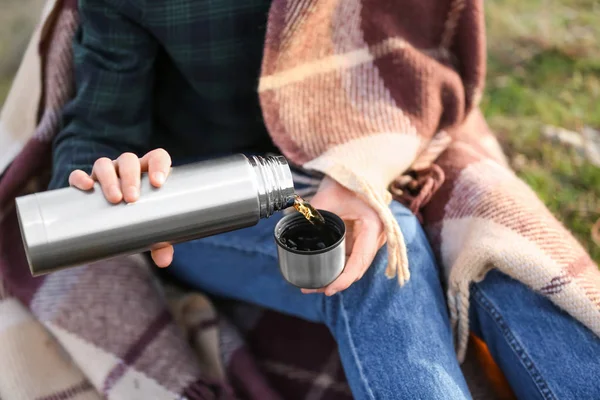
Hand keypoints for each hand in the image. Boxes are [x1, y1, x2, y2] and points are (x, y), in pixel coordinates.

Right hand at [68, 148, 174, 266]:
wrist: (113, 224)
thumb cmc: (139, 222)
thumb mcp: (150, 231)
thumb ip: (161, 244)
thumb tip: (164, 261)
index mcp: (148, 172)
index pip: (157, 157)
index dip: (159, 165)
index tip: (158, 183)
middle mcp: (126, 169)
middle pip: (129, 161)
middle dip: (130, 178)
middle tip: (132, 198)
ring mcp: (105, 174)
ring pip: (104, 164)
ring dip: (109, 179)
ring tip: (114, 199)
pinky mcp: (85, 184)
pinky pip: (78, 176)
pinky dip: (80, 178)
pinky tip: (85, 186)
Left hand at [301, 177, 385, 295]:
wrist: (359, 170)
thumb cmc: (348, 180)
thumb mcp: (329, 196)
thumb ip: (312, 212)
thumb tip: (290, 223)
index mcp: (374, 227)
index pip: (360, 260)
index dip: (344, 279)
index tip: (328, 289)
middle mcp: (376, 237)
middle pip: (357, 268)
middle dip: (336, 282)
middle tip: (311, 289)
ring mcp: (370, 240)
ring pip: (354, 266)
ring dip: (335, 277)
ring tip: (311, 286)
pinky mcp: (362, 239)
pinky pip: (350, 257)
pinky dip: (337, 266)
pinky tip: (320, 273)